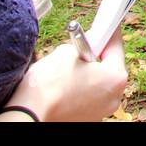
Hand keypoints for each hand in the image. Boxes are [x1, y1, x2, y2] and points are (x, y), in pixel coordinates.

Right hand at [2, 27, 127, 121]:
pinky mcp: (86, 120)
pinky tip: (63, 87)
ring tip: (67, 70)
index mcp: (116, 78)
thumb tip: (85, 44)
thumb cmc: (49, 84)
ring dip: (86, 75)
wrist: (29, 115)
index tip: (106, 25)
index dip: (106, 33)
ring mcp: (101, 112)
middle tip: (81, 47)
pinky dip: (78, 91)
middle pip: (108, 68)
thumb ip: (82, 44)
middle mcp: (114, 97)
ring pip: (96, 85)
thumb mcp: (66, 51)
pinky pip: (86, 98)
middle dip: (95, 57)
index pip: (115, 47)